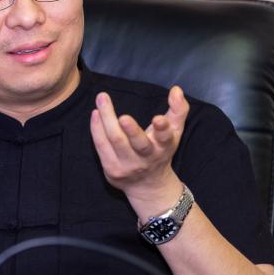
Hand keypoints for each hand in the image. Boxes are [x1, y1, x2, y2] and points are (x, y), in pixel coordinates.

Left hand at [89, 86, 188, 207]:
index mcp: (164, 147)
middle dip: (131, 130)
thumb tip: (176, 89)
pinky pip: (101, 146)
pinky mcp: (111, 168)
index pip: (165, 138)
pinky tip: (95, 114)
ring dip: (107, 120)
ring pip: (116, 141)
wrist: (147, 185)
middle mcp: (146, 158)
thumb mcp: (174, 132)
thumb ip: (178, 110)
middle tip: (123, 116)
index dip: (162, 129)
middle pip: (138, 143)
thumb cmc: (159, 150)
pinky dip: (97, 129)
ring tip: (101, 100)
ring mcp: (128, 165)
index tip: (158, 119)